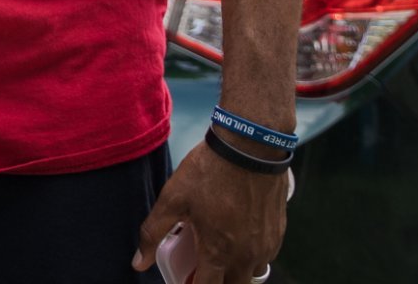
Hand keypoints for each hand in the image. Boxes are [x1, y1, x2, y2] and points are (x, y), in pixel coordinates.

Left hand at [132, 140, 287, 282]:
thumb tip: (139, 263)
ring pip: (251, 274)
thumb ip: (153, 234)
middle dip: (217, 282)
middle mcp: (246, 256)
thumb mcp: (173, 199)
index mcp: (218, 253)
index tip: (186, 280)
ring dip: (235, 271)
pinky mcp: (278, 233)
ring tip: (218, 252)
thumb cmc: (209, 171)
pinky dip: (250, 255)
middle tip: (201, 268)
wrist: (250, 147)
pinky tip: (237, 236)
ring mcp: (266, 246)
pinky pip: (265, 256)